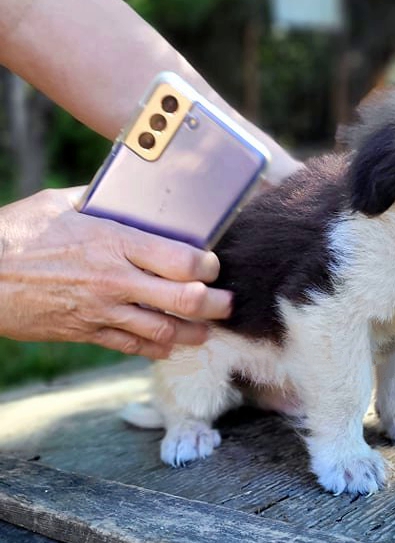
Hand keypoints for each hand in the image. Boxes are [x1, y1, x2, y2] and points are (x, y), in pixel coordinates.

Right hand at [0, 187, 232, 358]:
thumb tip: (127, 194)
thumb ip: (100, 202)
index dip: (207, 266)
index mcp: (113, 241)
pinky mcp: (87, 332)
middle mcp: (115, 279)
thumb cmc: (18, 233)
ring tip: (206, 330)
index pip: (182, 260)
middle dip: (214, 304)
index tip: (212, 265)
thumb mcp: (60, 205)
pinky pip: (132, 347)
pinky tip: (169, 345)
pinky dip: (157, 348)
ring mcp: (102, 310)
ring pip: (164, 330)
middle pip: (184, 299)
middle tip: (226, 303)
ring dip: (193, 333)